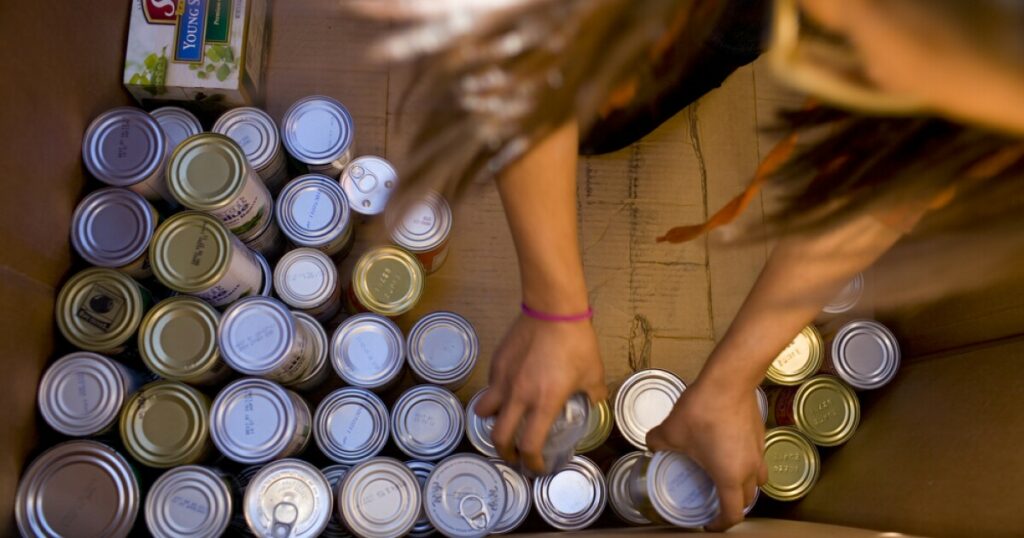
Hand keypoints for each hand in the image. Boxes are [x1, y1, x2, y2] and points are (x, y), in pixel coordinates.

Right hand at [474, 314, 606, 473]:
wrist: (553, 309)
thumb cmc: (576, 342)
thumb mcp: (594, 373)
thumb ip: (594, 394)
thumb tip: (593, 402)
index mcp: (544, 403)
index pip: (529, 445)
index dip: (532, 463)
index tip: (537, 466)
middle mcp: (519, 396)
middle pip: (498, 437)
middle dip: (505, 452)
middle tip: (513, 454)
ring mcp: (503, 379)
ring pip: (485, 412)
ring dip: (493, 422)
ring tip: (504, 421)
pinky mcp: (496, 363)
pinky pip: (490, 387)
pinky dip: (496, 395)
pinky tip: (510, 388)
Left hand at [646, 378, 766, 531]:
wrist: (729, 380)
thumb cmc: (702, 411)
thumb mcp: (671, 431)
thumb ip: (657, 443)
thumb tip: (651, 445)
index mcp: (729, 477)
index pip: (732, 514)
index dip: (720, 525)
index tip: (708, 524)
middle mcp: (750, 469)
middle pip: (747, 499)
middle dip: (731, 505)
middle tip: (713, 502)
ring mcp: (759, 451)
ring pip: (758, 479)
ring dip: (744, 485)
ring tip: (724, 477)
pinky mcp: (761, 434)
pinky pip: (756, 458)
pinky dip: (746, 462)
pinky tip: (728, 449)